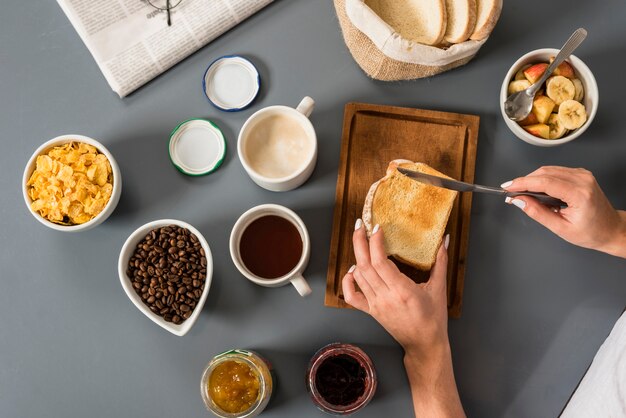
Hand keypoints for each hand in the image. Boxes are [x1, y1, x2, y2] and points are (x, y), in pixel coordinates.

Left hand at [342, 220, 464, 416]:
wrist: (425, 345)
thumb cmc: (434, 319)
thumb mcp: (440, 288)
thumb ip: (441, 262)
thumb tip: (445, 240)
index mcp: (402, 291)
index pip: (381, 262)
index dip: (376, 243)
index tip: (377, 228)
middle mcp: (385, 298)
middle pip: (365, 266)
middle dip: (360, 242)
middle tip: (360, 225)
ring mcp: (376, 305)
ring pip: (358, 277)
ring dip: (356, 256)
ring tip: (360, 240)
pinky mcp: (371, 312)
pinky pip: (352, 297)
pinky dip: (348, 281)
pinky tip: (352, 270)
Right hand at [502, 166, 625, 257]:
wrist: (611, 229)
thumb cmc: (590, 232)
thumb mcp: (561, 228)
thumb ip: (537, 213)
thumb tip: (518, 201)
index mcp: (579, 194)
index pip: (544, 182)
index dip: (522, 183)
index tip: (507, 187)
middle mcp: (583, 180)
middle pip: (545, 172)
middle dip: (524, 181)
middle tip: (511, 193)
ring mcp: (583, 174)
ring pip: (548, 170)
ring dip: (532, 180)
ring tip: (522, 194)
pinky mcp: (580, 174)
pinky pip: (555, 171)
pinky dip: (542, 179)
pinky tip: (537, 190)